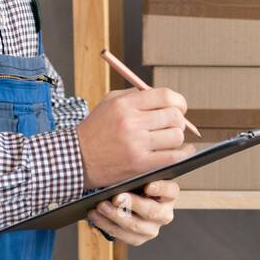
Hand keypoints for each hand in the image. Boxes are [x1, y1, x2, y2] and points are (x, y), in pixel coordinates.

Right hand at [76, 87, 194, 188]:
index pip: (165, 96)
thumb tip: (166, 97)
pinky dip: (182, 154)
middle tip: (174, 123)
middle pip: (174, 116)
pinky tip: (181, 151)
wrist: (77, 158)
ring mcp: (136, 145)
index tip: (179, 106)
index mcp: (124, 104)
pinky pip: (173, 157)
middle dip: (179, 119)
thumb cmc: (95, 130)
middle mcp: (131, 122)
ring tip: (169, 139)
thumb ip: (136, 95)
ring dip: (177, 137)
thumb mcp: (109, 102)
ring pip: (176, 136)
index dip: (178, 101)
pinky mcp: (140, 164)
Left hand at [85, 180, 178, 245]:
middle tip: (116, 197)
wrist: (124, 198)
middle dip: (132, 204)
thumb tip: (125, 171)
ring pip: (135, 226)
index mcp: (169, 194)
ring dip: (115, 216)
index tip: (148, 185)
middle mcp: (164, 213)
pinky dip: (106, 225)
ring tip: (100, 206)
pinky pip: (123, 236)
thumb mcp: (137, 175)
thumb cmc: (132, 183)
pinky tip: (95, 215)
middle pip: (151, 211)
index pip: (170, 190)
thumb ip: (136, 173)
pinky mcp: (139, 238)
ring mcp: (152, 228)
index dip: (160, 188)